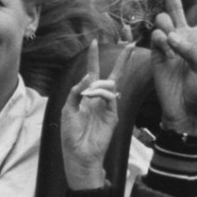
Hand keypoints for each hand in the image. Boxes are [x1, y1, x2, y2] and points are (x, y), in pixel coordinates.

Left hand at [61, 39, 133, 189]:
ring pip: (111, 84)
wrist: (79, 155)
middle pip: (113, 74)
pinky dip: (100, 92)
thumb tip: (88, 76)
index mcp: (87, 96)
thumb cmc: (71, 135)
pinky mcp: (113, 115)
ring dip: (97, 84)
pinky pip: (110, 97)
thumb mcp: (67, 109)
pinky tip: (91, 96)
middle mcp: (100, 99)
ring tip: (86, 94)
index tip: (95, 42)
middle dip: (121, 60)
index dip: (94, 57)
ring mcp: (108, 106)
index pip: (93, 72)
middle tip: (129, 44)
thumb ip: (76, 91)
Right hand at [151, 0, 196, 134]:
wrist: (186, 113)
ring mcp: (169, 45)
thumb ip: (192, 50)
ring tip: (169, 33)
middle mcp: (186, 38)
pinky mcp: (156, 55)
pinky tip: (164, 43)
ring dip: (167, 21)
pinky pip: (156, 37)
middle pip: (179, 7)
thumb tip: (169, 37)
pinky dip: (160, 37)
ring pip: (164, 20)